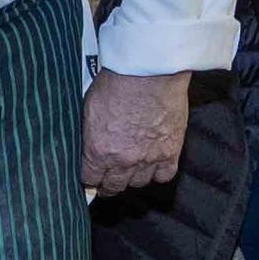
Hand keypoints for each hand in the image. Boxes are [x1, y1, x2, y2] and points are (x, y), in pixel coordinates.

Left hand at [81, 68, 190, 196]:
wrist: (148, 73)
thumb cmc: (115, 81)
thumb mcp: (88, 106)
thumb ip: (89, 131)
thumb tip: (87, 142)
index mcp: (98, 150)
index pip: (90, 177)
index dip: (88, 178)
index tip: (89, 178)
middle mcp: (123, 160)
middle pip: (114, 185)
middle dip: (108, 186)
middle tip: (106, 183)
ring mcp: (148, 158)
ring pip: (138, 182)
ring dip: (132, 179)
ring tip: (129, 173)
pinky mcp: (171, 151)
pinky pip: (164, 175)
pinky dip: (157, 173)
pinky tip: (153, 167)